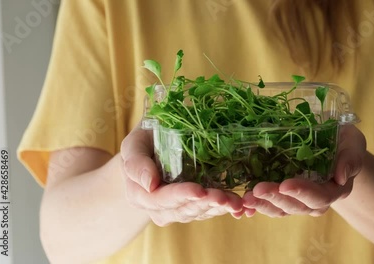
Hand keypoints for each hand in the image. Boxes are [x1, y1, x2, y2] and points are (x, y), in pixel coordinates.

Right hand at [121, 123, 242, 225]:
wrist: (154, 143)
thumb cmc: (144, 140)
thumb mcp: (134, 144)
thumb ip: (137, 163)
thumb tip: (150, 184)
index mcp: (139, 194)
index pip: (160, 199)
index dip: (180, 195)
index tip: (199, 190)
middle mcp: (157, 207)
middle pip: (182, 210)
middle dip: (205, 204)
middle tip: (224, 198)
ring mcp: (175, 209)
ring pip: (198, 213)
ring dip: (218, 209)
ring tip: (235, 202)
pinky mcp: (192, 206)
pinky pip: (207, 211)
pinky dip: (224, 209)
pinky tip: (239, 206)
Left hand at [239, 125, 365, 217]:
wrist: (334, 147)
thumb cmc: (344, 142)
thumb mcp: (352, 143)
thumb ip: (350, 157)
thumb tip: (341, 175)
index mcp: (335, 189)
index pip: (320, 196)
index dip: (303, 192)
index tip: (285, 184)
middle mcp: (316, 201)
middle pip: (296, 206)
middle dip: (276, 198)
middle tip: (257, 189)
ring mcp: (299, 201)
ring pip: (281, 209)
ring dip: (263, 204)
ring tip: (246, 197)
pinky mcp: (285, 197)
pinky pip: (271, 206)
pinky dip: (257, 206)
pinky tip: (243, 203)